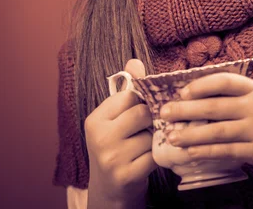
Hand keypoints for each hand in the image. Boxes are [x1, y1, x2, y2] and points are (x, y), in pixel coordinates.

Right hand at [85, 59, 156, 206]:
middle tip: (149, 127)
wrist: (109, 191)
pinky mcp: (126, 175)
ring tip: (147, 144)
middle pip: (141, 112)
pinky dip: (158, 155)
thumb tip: (134, 61)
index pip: (129, 96)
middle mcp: (100, 137)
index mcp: (95, 120)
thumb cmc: (115, 148)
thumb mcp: (115, 119)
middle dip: (150, 119)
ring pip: (150, 134)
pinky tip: (150, 157)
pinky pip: (154, 155)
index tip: (145, 107)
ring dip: (155, 139)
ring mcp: (112, 158)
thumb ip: (126, 91)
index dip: (142, 100)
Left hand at [159, 72, 252, 173]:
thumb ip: (245, 96)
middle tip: (164, 111)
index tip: (182, 90)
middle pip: (213, 106)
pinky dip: (207, 152)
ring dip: (190, 134)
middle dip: (185, 109)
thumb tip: (212, 98)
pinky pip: (227, 151)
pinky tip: (192, 153)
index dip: (200, 84)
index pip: (224, 81)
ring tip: (171, 136)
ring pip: (216, 131)